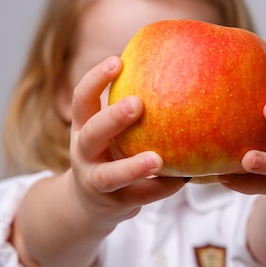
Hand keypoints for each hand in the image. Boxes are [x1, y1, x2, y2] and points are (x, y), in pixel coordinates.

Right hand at [67, 55, 186, 229]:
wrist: (89, 205)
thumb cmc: (110, 152)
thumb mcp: (108, 130)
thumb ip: (129, 108)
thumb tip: (175, 65)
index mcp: (84, 127)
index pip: (82, 98)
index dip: (96, 79)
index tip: (118, 61)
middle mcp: (84, 153)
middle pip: (91, 134)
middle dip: (112, 119)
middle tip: (137, 104)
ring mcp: (95, 181)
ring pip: (109, 176)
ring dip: (133, 167)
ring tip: (157, 160)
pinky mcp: (114, 204)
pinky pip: (140, 197)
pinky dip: (162, 188)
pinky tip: (184, 177)